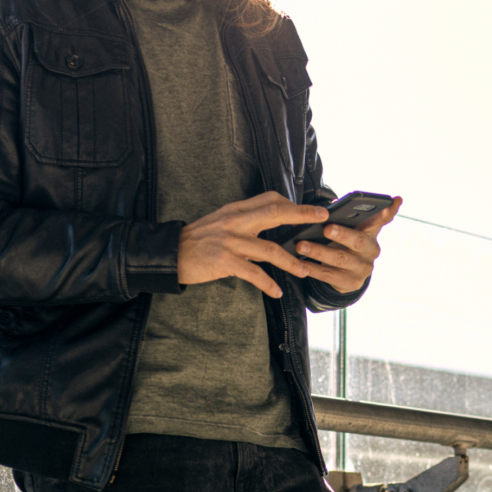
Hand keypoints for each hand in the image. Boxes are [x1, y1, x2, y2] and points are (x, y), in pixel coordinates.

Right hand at [177, 193, 332, 297]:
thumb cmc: (199, 240)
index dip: (292, 204)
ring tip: (304, 270)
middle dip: (300, 215)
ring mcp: (229, 241)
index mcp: (235, 210)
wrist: (170, 253)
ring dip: (290, 261)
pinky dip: (267, 283)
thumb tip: (271, 221)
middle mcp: (234, 222)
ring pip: (268, 249)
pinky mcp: (223, 261)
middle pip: (273, 213)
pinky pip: (252, 273)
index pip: (269, 199)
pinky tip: (276, 291)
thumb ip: (245, 220)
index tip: (310, 210)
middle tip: (321, 219)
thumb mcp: (221, 222)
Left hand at [295, 197, 402, 295]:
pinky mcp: (350, 283)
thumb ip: (350, 217)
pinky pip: (329, 275)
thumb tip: (336, 206)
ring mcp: (362, 269)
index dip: (387, 212)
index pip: (382, 220)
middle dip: (342, 235)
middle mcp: (370, 251)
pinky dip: (313, 269)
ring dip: (319, 252)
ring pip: (340, 259)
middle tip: (327, 229)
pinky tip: (301, 264)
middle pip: (358, 241)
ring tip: (301, 245)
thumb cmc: (344, 243)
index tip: (394, 200)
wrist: (346, 274)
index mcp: (371, 233)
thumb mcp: (350, 229)